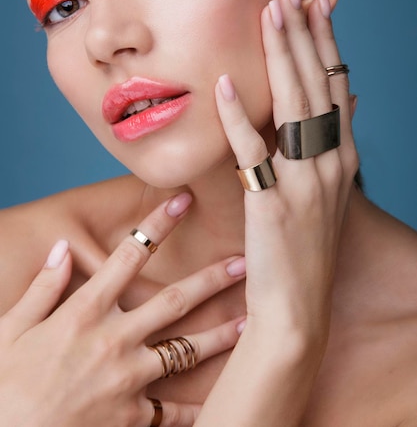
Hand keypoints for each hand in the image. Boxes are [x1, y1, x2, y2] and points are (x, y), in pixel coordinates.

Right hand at [0, 193, 244, 426]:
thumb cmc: (5, 385)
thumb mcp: (12, 328)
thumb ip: (42, 287)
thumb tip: (61, 248)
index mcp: (85, 312)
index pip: (129, 255)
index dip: (158, 224)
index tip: (182, 200)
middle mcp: (115, 340)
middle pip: (174, 301)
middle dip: (212, 279)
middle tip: (243, 262)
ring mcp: (128, 380)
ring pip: (186, 351)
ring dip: (220, 335)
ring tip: (249, 322)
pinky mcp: (132, 417)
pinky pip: (174, 411)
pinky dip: (201, 408)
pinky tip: (224, 401)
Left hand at [203, 0, 357, 424]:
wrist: (298, 309)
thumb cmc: (305, 246)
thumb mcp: (327, 190)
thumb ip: (331, 143)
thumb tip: (342, 99)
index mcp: (342, 156)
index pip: (334, 84)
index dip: (323, 41)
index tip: (311, 2)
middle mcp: (330, 163)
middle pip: (316, 84)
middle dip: (302, 32)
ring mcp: (305, 183)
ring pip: (293, 106)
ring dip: (280, 55)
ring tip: (269, 13)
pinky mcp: (272, 204)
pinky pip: (253, 153)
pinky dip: (238, 118)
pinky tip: (224, 85)